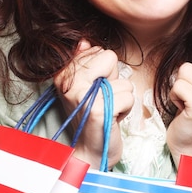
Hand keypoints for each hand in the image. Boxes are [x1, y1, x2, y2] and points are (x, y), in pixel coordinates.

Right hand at [54, 41, 133, 168]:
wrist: (90, 151)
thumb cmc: (92, 115)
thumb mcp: (87, 85)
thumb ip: (87, 62)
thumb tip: (84, 41)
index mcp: (64, 73)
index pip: (100, 51)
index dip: (105, 71)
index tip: (95, 90)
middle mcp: (68, 82)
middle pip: (110, 59)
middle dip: (114, 80)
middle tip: (101, 100)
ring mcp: (81, 96)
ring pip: (122, 80)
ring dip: (121, 97)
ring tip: (107, 110)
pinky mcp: (97, 110)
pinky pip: (128, 96)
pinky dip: (125, 110)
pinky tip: (112, 118)